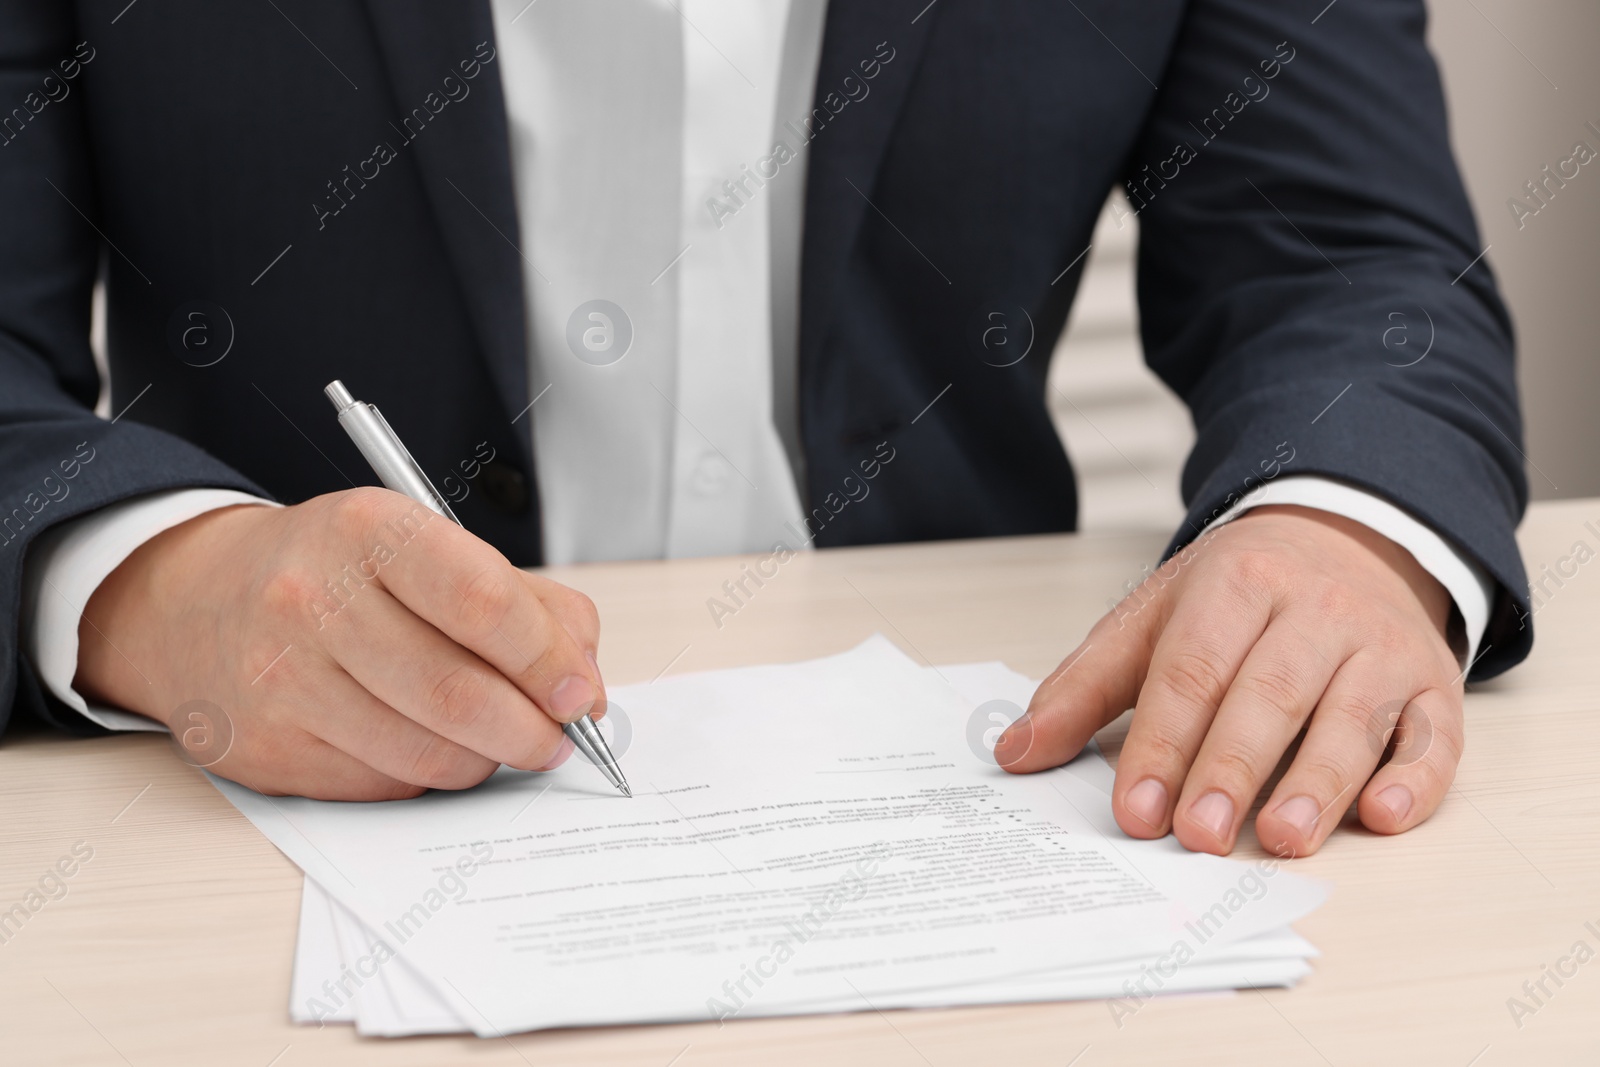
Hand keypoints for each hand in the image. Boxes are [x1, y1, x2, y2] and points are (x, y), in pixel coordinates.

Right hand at [76, 489, 605, 799]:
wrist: (196, 602)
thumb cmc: (336, 572)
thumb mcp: (426, 545)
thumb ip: (525, 603)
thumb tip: (584, 683)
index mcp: (370, 532)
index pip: (482, 602)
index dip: (547, 659)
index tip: (580, 692)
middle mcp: (314, 602)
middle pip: (459, 693)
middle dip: (532, 730)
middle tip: (559, 737)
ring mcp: (283, 682)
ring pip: (428, 753)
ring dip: (488, 759)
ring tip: (502, 740)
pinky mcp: (270, 751)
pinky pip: (386, 784)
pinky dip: (431, 774)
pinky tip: (430, 743)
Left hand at [996, 505, 1463, 856]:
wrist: (1348, 540)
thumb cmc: (1238, 596)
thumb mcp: (1152, 619)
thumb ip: (1083, 688)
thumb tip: (1013, 753)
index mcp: (1235, 585)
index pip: (1193, 669)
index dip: (1163, 742)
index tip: (1136, 810)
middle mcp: (1315, 610)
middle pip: (1269, 693)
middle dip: (1231, 768)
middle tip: (1197, 835)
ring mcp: (1381, 646)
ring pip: (1352, 716)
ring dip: (1318, 783)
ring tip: (1279, 839)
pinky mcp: (1433, 685)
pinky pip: (1432, 735)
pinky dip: (1412, 778)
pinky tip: (1382, 815)